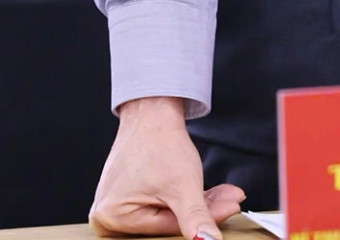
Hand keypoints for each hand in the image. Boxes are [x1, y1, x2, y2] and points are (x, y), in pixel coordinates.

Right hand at [90, 96, 245, 236]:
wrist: (152, 112)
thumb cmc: (158, 141)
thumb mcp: (183, 185)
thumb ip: (196, 217)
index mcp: (113, 217)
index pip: (168, 228)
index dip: (203, 220)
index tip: (229, 210)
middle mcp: (109, 215)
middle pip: (168, 221)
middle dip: (203, 211)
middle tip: (230, 202)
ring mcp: (118, 204)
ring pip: (169, 212)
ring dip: (199, 204)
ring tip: (224, 194)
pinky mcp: (128, 195)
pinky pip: (162, 203)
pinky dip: (185, 197)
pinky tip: (209, 193)